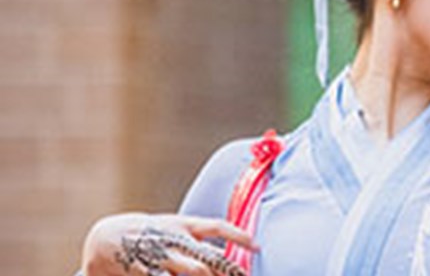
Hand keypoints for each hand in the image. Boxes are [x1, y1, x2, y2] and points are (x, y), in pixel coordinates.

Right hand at [80, 213, 254, 275]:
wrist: (104, 238)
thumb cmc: (148, 233)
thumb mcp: (172, 227)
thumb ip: (196, 237)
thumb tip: (222, 250)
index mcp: (182, 225)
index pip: (217, 227)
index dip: (239, 235)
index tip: (259, 247)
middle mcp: (174, 240)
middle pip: (209, 258)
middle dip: (229, 271)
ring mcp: (160, 257)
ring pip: (195, 272)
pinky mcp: (144, 271)